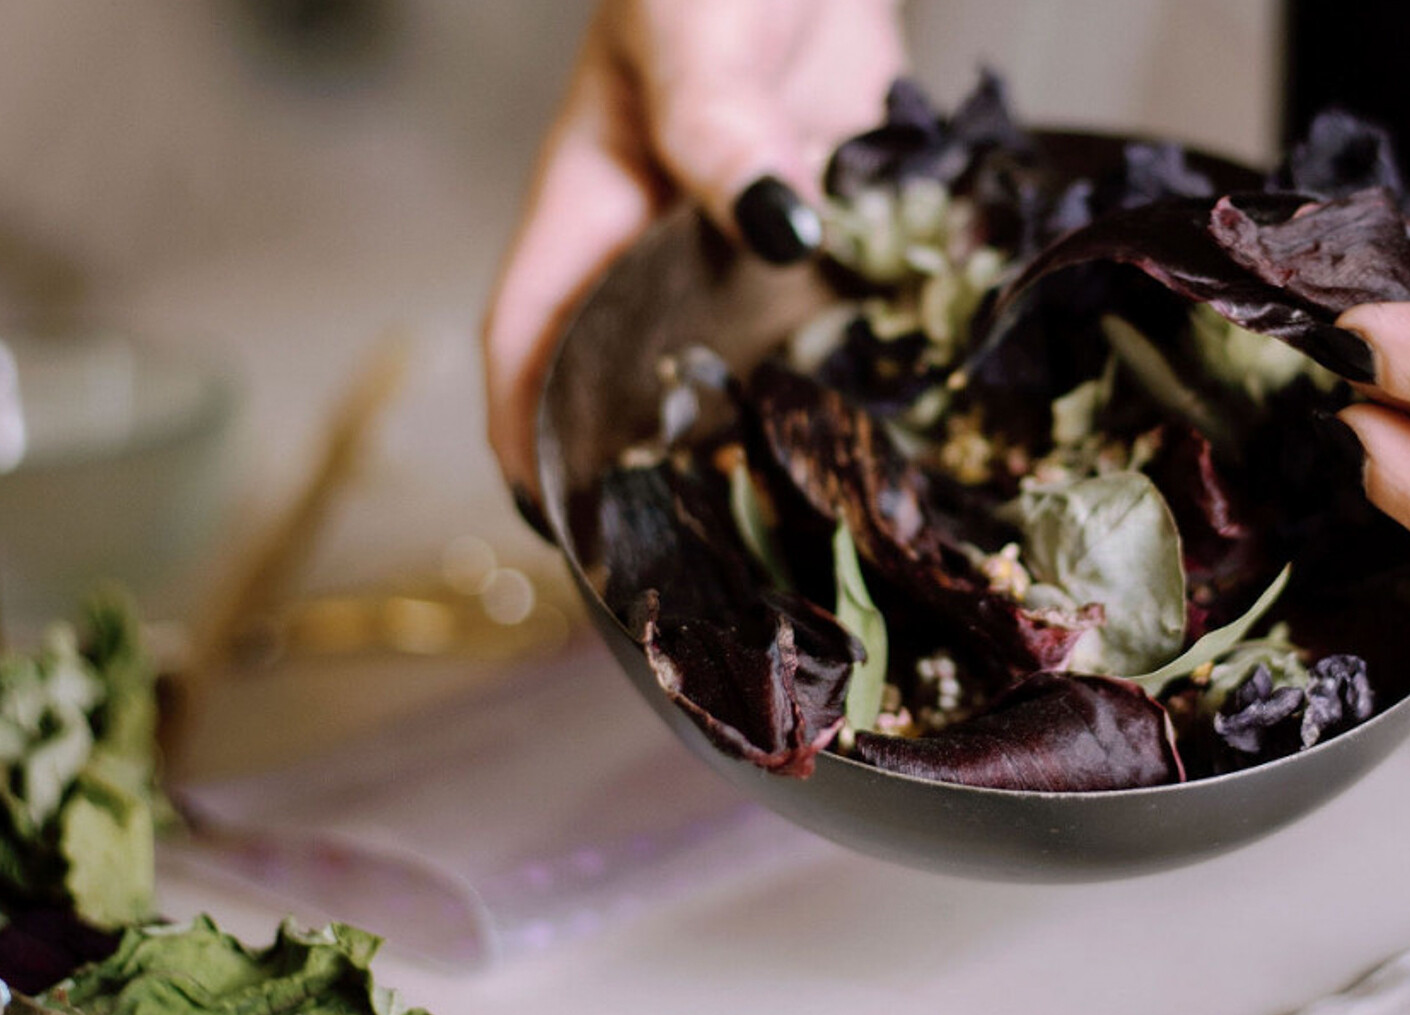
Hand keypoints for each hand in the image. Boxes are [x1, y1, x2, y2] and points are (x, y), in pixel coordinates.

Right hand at [484, 0, 903, 498]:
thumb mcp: (693, 39)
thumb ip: (719, 134)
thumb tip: (778, 230)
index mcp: (589, 205)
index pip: (531, 337)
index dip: (528, 435)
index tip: (553, 526)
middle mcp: (660, 245)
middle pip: (633, 379)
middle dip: (647, 469)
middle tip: (691, 568)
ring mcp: (743, 247)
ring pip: (732, 369)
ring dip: (751, 439)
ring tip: (789, 534)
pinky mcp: (822, 235)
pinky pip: (822, 325)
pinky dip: (840, 378)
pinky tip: (881, 439)